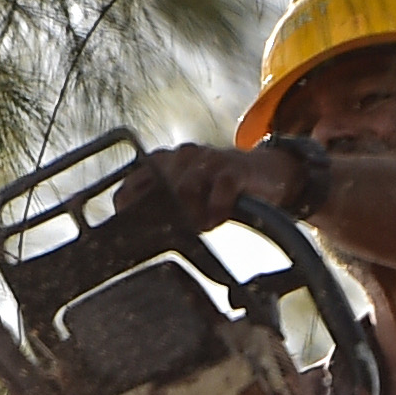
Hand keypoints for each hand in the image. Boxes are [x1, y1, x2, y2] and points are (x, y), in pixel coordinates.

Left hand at [121, 140, 307, 228]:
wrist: (266, 172)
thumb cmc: (219, 188)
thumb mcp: (187, 196)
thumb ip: (162, 209)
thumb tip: (138, 237)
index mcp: (163, 163)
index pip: (131, 185)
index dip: (129, 209)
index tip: (134, 231)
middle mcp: (181, 157)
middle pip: (158, 189)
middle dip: (162, 217)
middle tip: (171, 236)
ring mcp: (207, 160)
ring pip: (185, 189)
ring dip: (189, 215)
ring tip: (199, 228)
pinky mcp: (233, 168)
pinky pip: (220, 189)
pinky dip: (216, 209)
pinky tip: (216, 220)